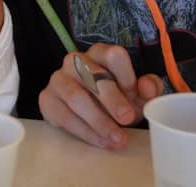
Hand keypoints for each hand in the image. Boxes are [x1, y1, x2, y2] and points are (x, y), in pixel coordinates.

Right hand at [39, 43, 163, 148]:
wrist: (83, 111)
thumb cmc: (113, 97)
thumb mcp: (135, 92)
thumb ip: (148, 87)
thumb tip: (147, 87)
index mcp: (100, 53)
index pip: (113, 55)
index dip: (126, 75)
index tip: (136, 95)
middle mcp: (75, 61)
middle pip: (93, 75)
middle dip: (112, 99)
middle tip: (128, 119)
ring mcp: (58, 79)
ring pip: (77, 97)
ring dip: (99, 121)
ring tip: (117, 139)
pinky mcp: (47, 99)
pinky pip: (65, 116)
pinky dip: (86, 132)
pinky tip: (101, 141)